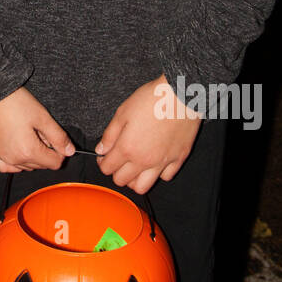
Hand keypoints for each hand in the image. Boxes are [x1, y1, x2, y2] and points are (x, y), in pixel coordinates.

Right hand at [0, 86, 74, 173]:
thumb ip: (58, 136)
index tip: (57, 139)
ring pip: (23, 166)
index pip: (54, 163)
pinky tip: (16, 150)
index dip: (60, 151)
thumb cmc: (12, 101)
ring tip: (28, 135)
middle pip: (39, 165)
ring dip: (31, 156)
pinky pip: (5, 166)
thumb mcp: (42, 116)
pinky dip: (14, 162)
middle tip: (41, 131)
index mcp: (28, 151)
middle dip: (45, 152)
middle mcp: (13, 159)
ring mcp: (0, 156)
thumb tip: (70, 151)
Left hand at [95, 75, 200, 193]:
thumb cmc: (151, 100)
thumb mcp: (123, 112)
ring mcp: (162, 162)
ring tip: (134, 167)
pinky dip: (158, 174)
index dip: (102, 162)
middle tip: (118, 160)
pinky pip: (165, 177)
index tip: (104, 156)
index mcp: (127, 148)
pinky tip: (155, 162)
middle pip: (122, 181)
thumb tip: (101, 150)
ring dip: (134, 180)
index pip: (107, 168)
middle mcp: (144, 160)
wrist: (180, 95)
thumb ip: (110, 135)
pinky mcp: (178, 159)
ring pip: (142, 187)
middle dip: (116, 173)